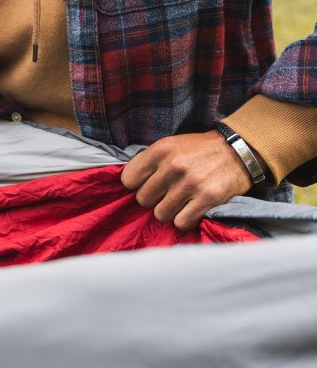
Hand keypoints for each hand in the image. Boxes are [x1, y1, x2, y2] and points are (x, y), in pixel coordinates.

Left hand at [120, 130, 252, 231]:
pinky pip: (181, 222)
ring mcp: (190, 183)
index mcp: (160, 150)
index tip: (146, 185)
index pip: (129, 179)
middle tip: (165, 195)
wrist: (238, 151)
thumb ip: (150, 161)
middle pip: (143, 199)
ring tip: (179, 204)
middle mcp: (173, 165)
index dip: (136, 186)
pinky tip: (190, 211)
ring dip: (168, 212)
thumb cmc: (198, 150)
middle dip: (153, 200)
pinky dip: (184, 220)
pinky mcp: (208, 198)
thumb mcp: (170, 145)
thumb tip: (128, 182)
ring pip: (161, 214)